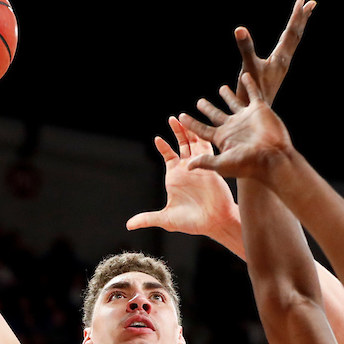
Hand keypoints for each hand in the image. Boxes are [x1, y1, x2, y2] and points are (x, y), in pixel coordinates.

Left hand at [127, 117, 238, 240]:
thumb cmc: (192, 222)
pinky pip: (207, 148)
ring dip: (189, 130)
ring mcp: (200, 166)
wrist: (214, 222)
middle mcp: (187, 169)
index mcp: (175, 177)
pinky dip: (203, 138)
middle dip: (178, 131)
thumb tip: (129, 225)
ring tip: (184, 118)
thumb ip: (147, 219)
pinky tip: (200, 128)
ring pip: (194, 143)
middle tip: (173, 118)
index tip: (158, 138)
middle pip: (182, 144)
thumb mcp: (166, 219)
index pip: (168, 155)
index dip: (163, 146)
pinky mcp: (211, 166)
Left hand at [180, 74, 293, 182]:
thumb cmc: (248, 164)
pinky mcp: (259, 110)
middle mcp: (233, 127)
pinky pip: (253, 93)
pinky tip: (246, 75)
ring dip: (228, 95)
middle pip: (216, 115)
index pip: (202, 130)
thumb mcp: (222, 164)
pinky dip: (250, 84)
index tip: (180, 117)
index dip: (191, 123)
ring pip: (234, 103)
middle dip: (207, 108)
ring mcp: (246, 118)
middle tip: (199, 102)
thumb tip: (187, 166)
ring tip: (222, 88)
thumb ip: (206, 162)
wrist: (272, 158)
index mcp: (222, 139)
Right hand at [235, 0, 315, 105]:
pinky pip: (285, 50)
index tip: (304, 0)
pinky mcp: (275, 72)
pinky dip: (288, 40)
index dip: (297, 15)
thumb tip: (240, 29)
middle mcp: (284, 61)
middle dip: (302, 19)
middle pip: (296, 36)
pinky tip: (285, 42)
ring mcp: (280, 67)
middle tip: (310, 3)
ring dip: (297, 29)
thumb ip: (246, 48)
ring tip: (302, 18)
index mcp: (281, 58)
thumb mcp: (248, 67)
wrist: (256, 114)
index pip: (291, 32)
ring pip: (292, 43)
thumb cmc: (251, 92)